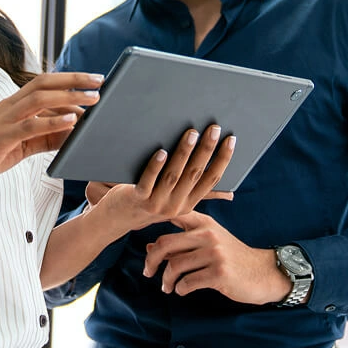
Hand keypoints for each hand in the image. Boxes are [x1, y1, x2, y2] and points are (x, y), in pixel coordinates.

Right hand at [0, 72, 101, 193]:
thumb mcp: (19, 146)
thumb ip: (44, 138)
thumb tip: (73, 132)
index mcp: (11, 106)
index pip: (43, 84)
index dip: (68, 80)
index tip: (92, 79)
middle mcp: (8, 107)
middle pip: (44, 84)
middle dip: (73, 80)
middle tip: (99, 81)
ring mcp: (3, 120)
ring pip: (39, 100)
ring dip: (68, 98)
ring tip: (92, 99)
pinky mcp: (0, 138)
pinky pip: (29, 125)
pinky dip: (52, 122)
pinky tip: (71, 121)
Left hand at [87, 126, 235, 233]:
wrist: (117, 218)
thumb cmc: (149, 202)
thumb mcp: (176, 200)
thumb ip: (196, 191)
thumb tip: (229, 193)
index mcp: (189, 203)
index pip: (211, 180)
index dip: (222, 159)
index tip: (231, 139)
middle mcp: (175, 206)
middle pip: (194, 174)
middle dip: (206, 149)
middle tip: (213, 128)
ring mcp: (156, 203)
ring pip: (173, 176)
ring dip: (184, 153)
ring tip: (191, 133)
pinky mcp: (137, 199)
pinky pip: (148, 181)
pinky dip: (155, 166)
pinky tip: (161, 151)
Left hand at [143, 211, 292, 304]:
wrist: (263, 272)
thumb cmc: (232, 258)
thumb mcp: (208, 243)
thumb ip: (181, 243)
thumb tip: (148, 248)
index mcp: (204, 223)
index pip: (172, 216)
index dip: (153, 223)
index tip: (147, 241)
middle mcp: (208, 234)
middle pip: (165, 243)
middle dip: (151, 260)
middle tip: (148, 271)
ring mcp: (214, 253)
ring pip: (175, 265)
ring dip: (166, 280)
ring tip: (167, 287)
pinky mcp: (219, 273)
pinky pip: (188, 282)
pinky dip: (180, 288)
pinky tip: (182, 290)